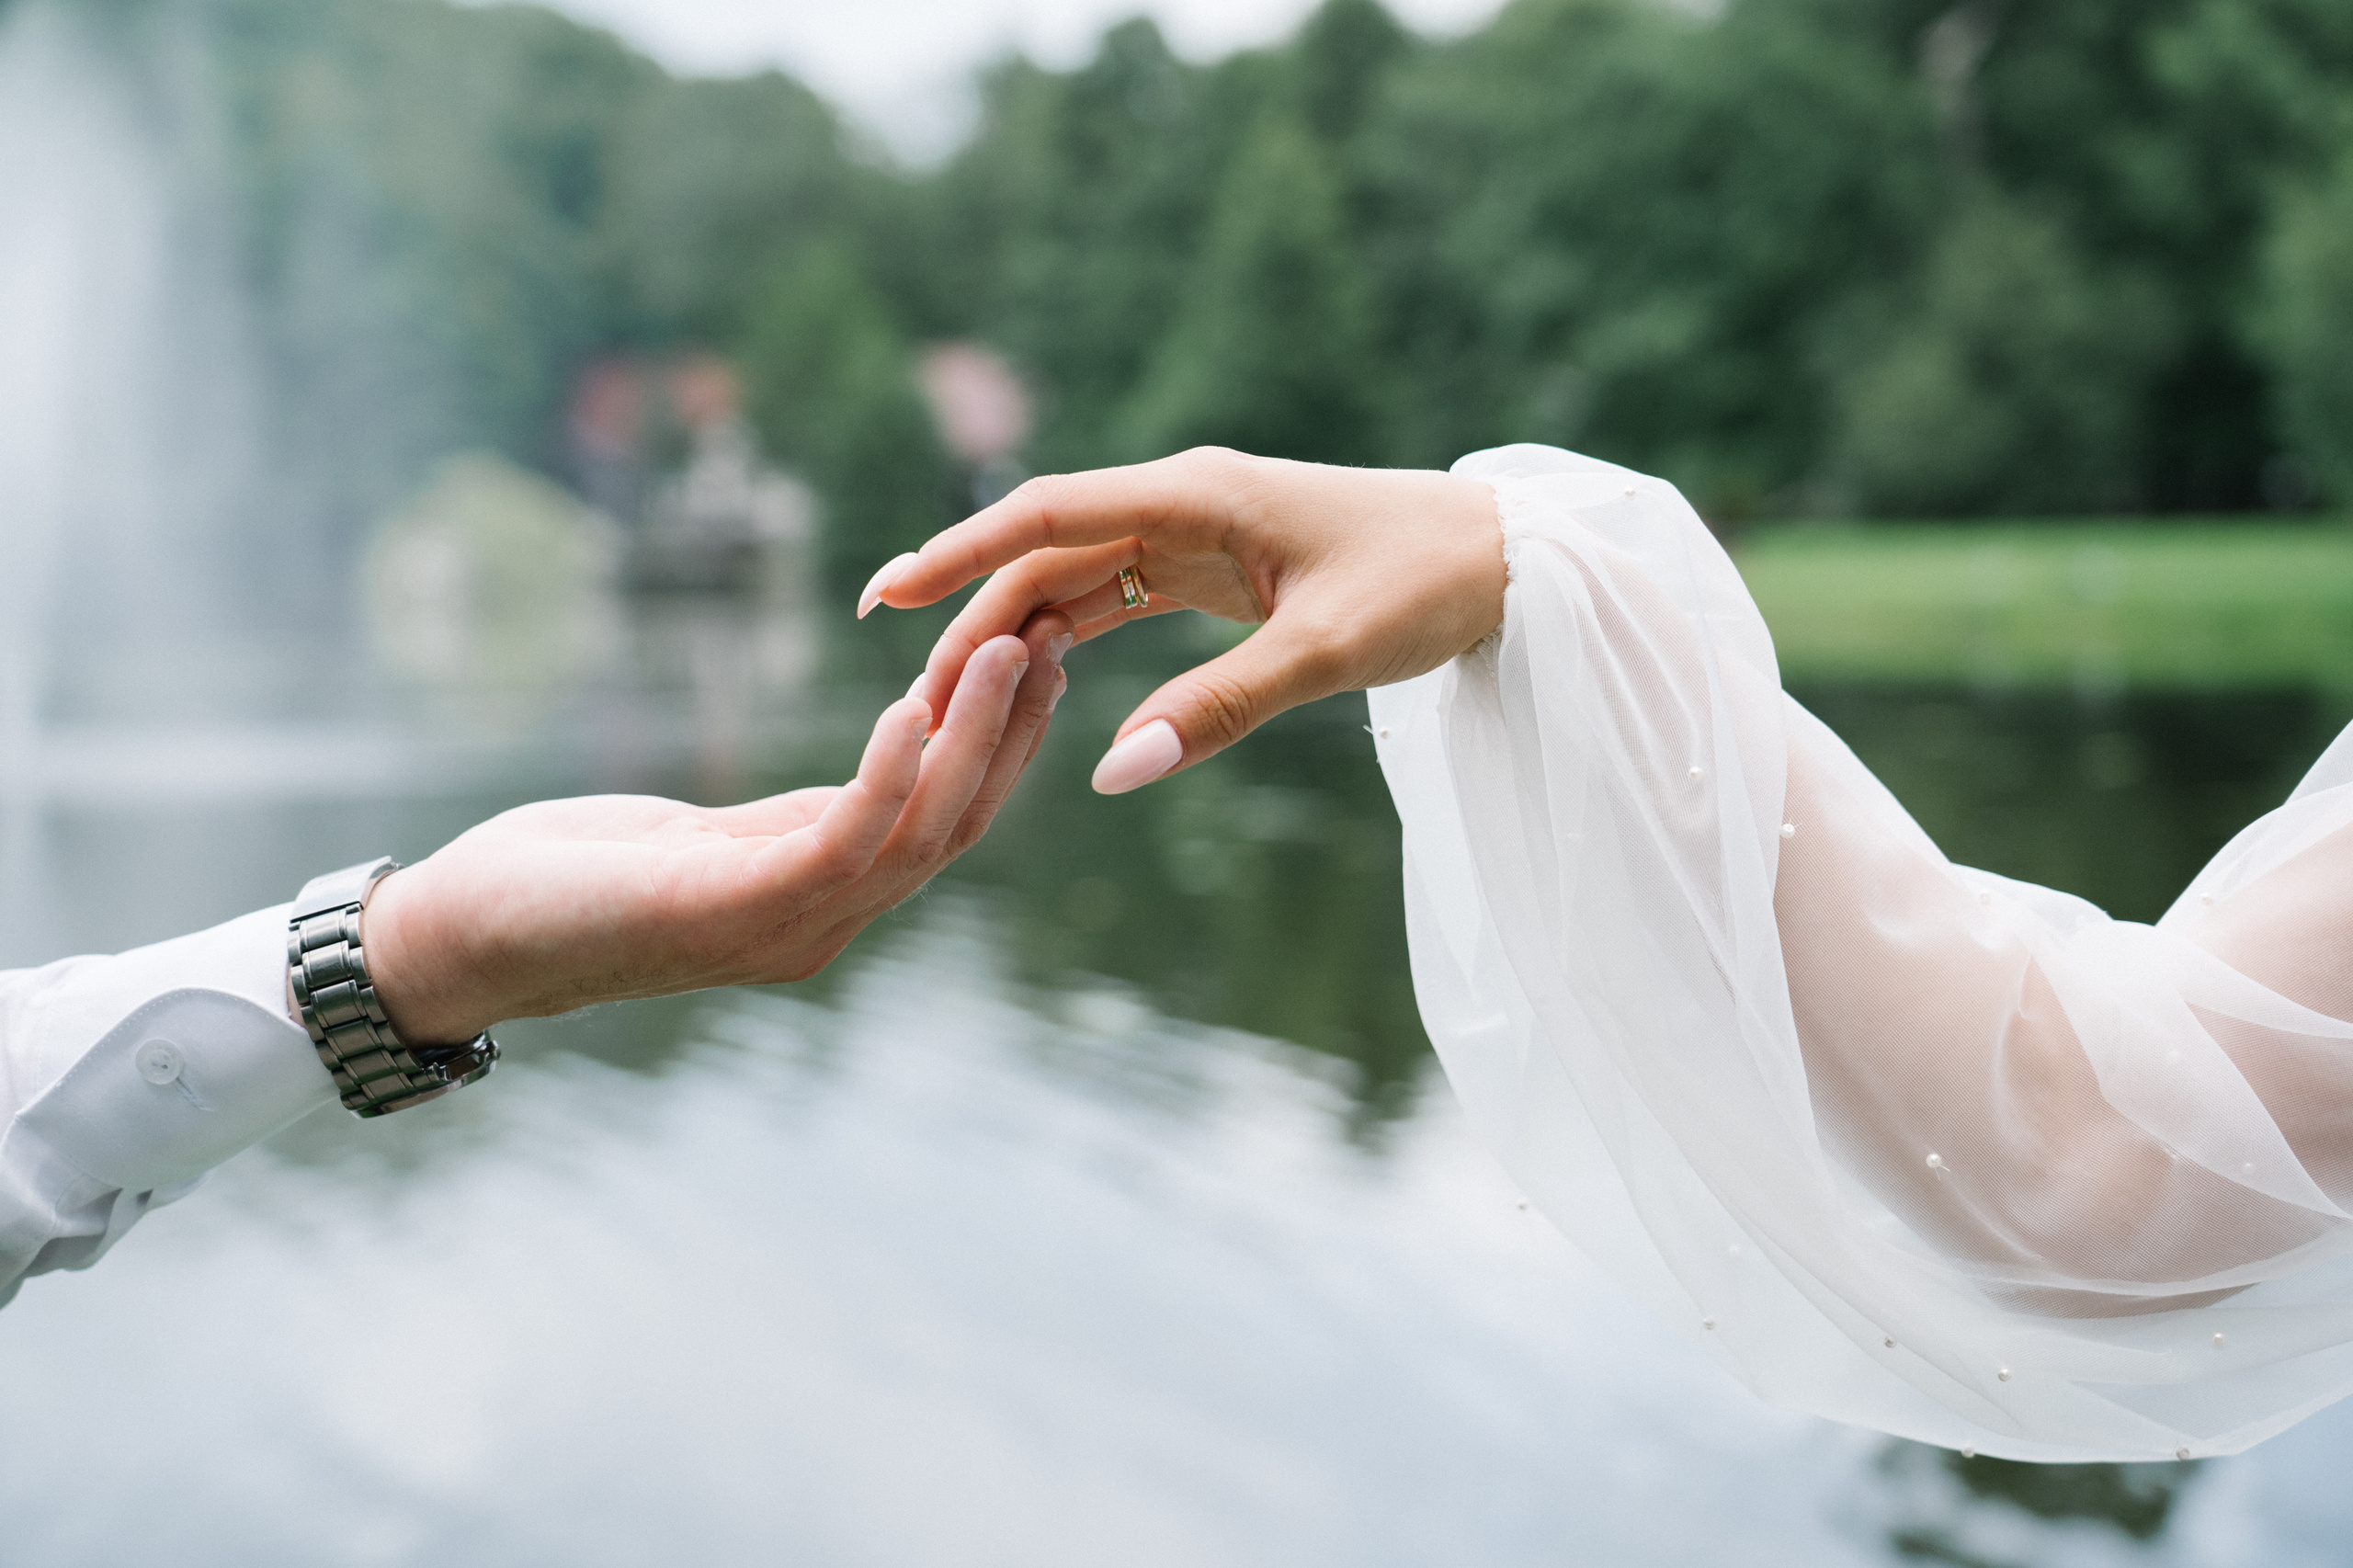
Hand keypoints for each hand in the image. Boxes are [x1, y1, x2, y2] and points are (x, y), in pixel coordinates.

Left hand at [361, 621, 1069, 1042]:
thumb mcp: (706, 839)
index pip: (944, 824)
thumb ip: (793, 820)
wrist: (460, 938)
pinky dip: (888, 773)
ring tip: (1009, 651)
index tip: (1037, 659)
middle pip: (956, 829)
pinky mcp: (733, 909)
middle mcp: (822, 925)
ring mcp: (785, 927)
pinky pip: (841, 840)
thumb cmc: (571, 881)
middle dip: (1012, 733)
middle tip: (1053, 637)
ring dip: (974, 739)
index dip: (1001, 745)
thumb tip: (869, 769)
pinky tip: (912, 707)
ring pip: (919, 834)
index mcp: (820, 902)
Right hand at [858, 447, 1503, 792]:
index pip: (1047, 514)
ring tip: (951, 701)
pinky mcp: (1216, 572)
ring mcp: (1197, 535)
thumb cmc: (1426, 586)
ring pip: (1074, 580)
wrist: (1505, 563)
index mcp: (1198, 494)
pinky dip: (1069, 637)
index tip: (889, 595)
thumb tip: (1114, 774)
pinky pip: (1117, 598)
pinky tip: (1029, 681)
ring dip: (1012, 633)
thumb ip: (1220, 710)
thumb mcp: (1326, 652)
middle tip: (914, 699)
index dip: (961, 554)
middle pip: (1045, 554)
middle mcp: (1184, 503)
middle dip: (972, 619)